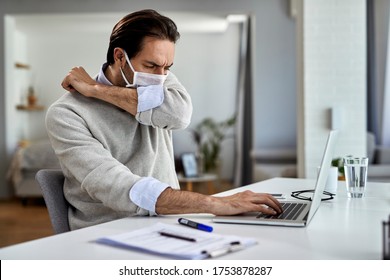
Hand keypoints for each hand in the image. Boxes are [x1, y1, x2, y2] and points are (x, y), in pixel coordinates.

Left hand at [61, 66, 96, 96]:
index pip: (70, 77)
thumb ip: (77, 78)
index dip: (74, 83)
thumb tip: (73, 81)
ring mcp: (71, 72)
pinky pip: (63, 85)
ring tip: (79, 86)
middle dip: (72, 85)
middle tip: (80, 86)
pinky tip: (76, 88)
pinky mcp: (69, 76)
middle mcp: (74, 68)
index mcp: (78, 68)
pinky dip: (69, 89)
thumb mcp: (82, 79)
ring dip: (71, 87)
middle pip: (66, 79)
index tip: (81, 84)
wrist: (94, 88)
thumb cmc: (90, 86)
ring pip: (64, 82)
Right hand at [155, 188, 282, 215]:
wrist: (214, 203)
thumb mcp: (236, 203)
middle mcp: (248, 194)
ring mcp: (247, 199)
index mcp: (246, 193)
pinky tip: (272, 213)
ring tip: (279, 211)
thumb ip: (244, 204)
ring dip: (275, 205)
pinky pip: (260, 207)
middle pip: (267, 196)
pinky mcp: (245, 205)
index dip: (272, 199)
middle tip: (282, 208)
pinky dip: (268, 210)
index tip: (277, 204)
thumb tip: (252, 209)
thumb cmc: (222, 205)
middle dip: (277, 202)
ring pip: (266, 199)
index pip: (263, 195)